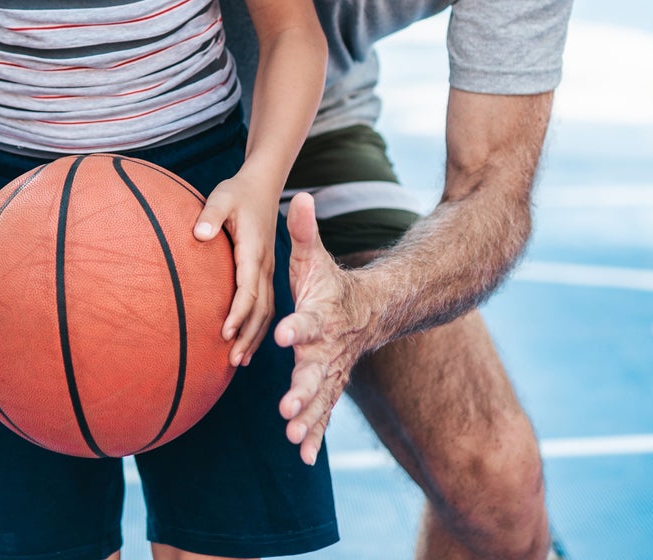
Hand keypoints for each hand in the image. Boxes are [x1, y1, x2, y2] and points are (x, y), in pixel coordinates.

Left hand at [192, 173, 279, 366]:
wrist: (262, 185)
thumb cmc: (238, 192)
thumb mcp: (221, 196)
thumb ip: (210, 215)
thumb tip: (199, 236)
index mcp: (254, 250)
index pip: (248, 289)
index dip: (238, 313)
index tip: (224, 333)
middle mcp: (265, 264)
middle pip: (261, 308)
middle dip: (248, 335)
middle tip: (232, 361)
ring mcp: (268, 269)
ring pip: (267, 310)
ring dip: (254, 336)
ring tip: (239, 361)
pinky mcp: (266, 271)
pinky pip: (266, 304)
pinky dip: (258, 326)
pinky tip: (247, 343)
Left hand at [274, 192, 371, 464]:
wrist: (368, 311)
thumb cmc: (331, 283)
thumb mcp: (315, 257)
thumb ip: (304, 231)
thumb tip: (297, 195)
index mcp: (321, 316)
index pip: (307, 322)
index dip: (296, 328)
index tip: (284, 334)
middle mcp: (328, 348)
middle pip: (316, 371)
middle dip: (302, 390)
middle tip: (286, 407)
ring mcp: (332, 372)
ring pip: (320, 398)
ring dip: (307, 418)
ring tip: (292, 436)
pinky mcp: (331, 387)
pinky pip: (324, 414)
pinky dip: (315, 434)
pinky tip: (302, 457)